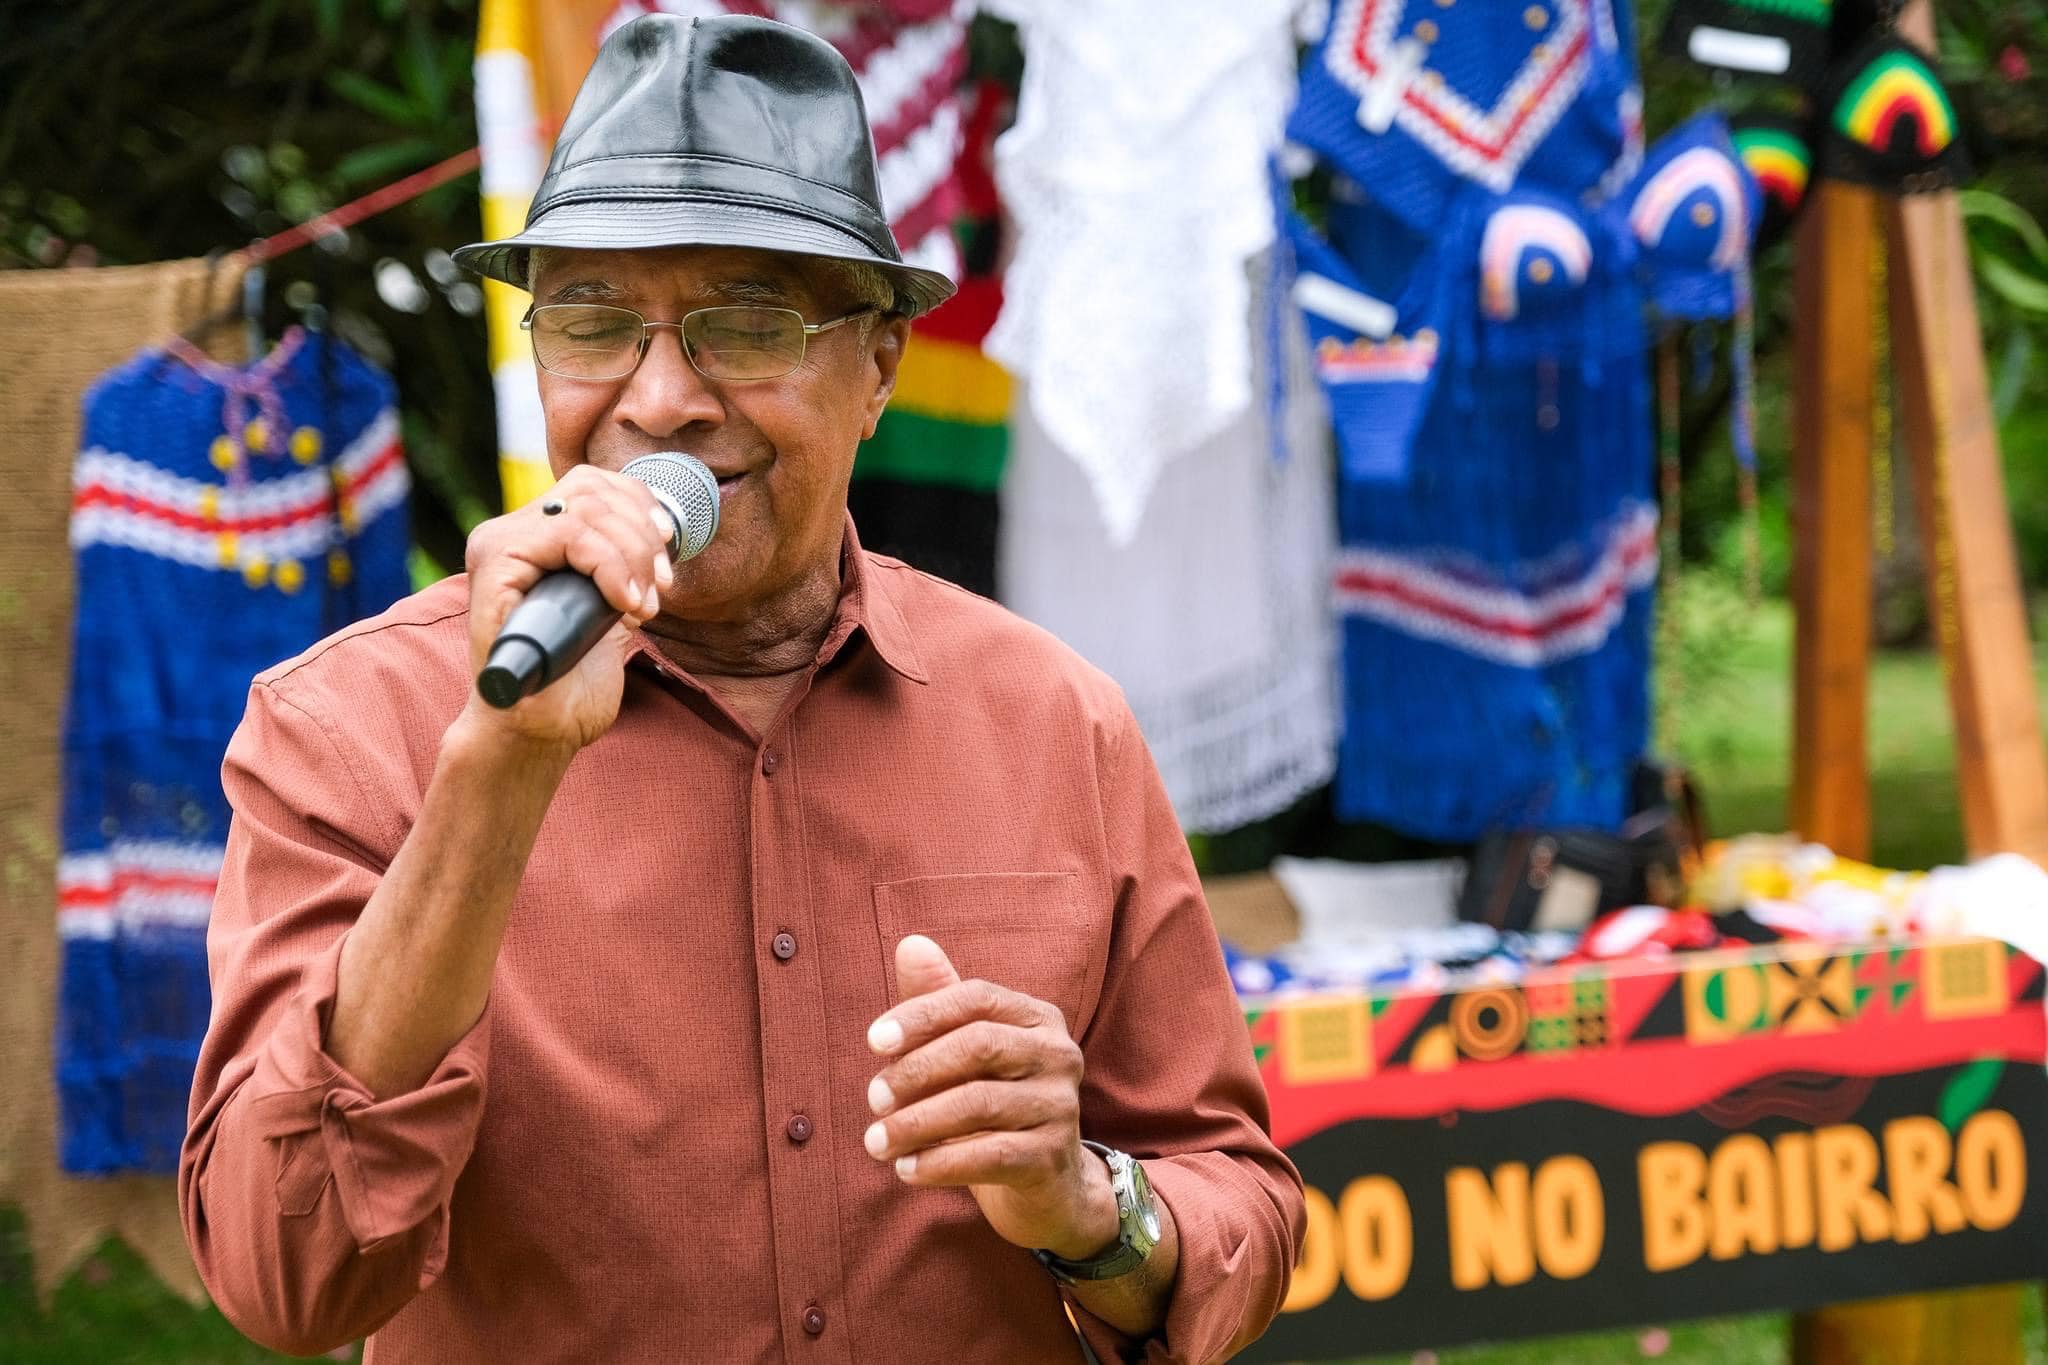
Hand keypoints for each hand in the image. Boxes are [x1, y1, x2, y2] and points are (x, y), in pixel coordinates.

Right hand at [458, 465, 674, 750]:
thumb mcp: (608, 610)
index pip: (594, 485)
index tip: (668, 560)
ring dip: (632, 554)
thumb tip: (662, 533)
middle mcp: (511, 532)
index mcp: (536, 536)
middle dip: (643, 536)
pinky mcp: (495, 566)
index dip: (641, 509)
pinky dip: (610, 565)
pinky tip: (624, 604)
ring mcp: (499, 546)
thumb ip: (621, 570)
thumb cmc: (570, 679)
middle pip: (593, 490)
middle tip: (659, 588)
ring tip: (642, 603)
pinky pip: (569, 535)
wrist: (536, 730)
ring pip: (585, 509)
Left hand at [864, 936, 1119, 1260]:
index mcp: (1037, 1017)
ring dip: (916, 1123)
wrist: (1049, 1184)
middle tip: (872, 1097)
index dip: (923, 1014)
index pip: (976, 998)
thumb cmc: (997, 1103)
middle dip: (917, 1070)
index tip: (874, 1041)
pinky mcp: (1052, 1157)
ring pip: (979, 1104)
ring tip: (876, 1141)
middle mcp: (1058, 1053)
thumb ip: (940, 1000)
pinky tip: (906, 1170)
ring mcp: (1061, 1106)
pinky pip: (989, 1155)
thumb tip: (910, 944)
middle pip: (979, 1046)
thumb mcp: (968, 1052)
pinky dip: (940, 1162)